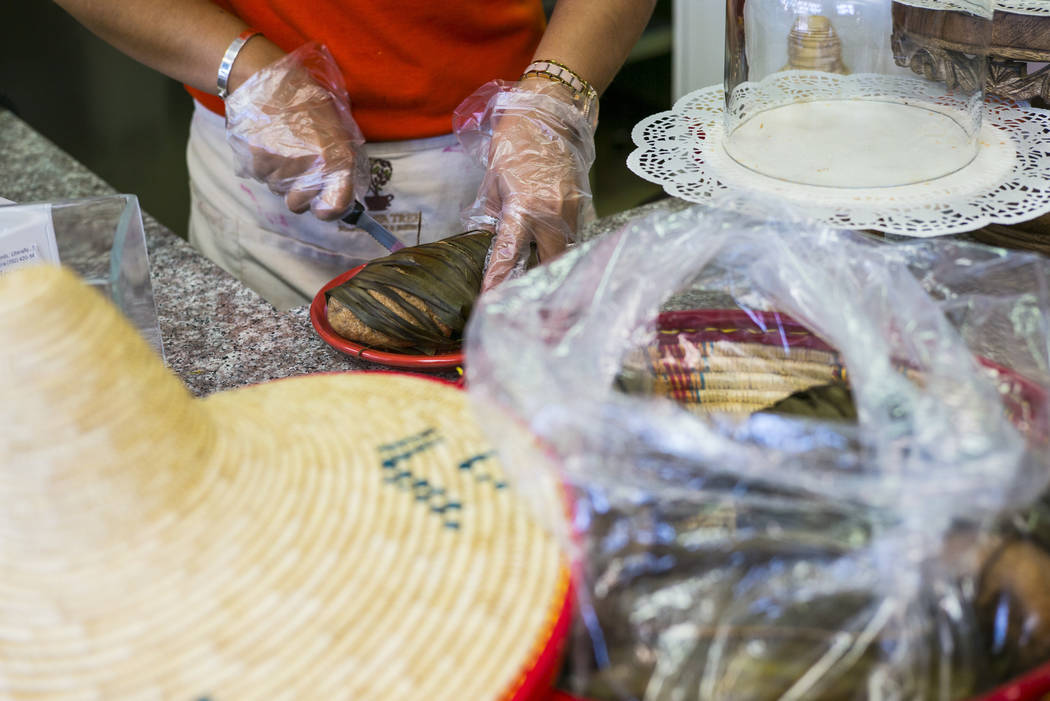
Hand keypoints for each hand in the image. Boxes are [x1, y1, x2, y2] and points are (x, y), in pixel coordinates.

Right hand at [224, 43, 368, 219]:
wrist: (265, 79)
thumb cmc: (306, 101)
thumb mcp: (336, 128)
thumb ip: (340, 162)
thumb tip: (339, 194)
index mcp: (336, 158)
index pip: (334, 206)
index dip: (328, 212)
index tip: (322, 207)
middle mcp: (309, 166)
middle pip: (297, 204)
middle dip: (296, 193)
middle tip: (296, 167)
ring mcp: (280, 165)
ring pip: (276, 189)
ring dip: (279, 175)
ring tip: (281, 144)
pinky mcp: (256, 160)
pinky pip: (259, 176)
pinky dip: (262, 164)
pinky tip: (266, 140)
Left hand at [454, 79, 597, 291]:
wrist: (552, 114)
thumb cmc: (517, 142)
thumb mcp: (494, 180)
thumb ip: (495, 213)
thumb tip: (496, 238)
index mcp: (524, 207)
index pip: (509, 253)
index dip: (499, 278)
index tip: (491, 298)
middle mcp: (552, 214)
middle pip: (548, 262)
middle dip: (537, 280)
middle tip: (525, 295)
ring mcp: (572, 210)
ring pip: (564, 250)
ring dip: (551, 262)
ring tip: (539, 274)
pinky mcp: (583, 205)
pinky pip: (572, 234)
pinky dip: (560, 243)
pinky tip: (550, 247)